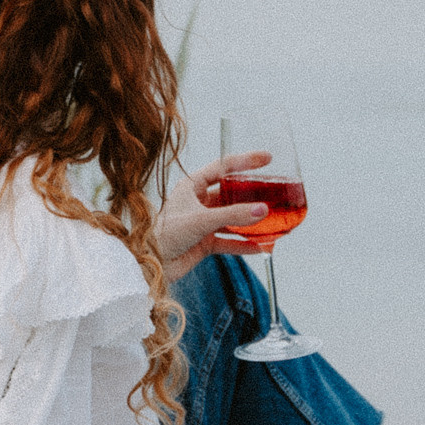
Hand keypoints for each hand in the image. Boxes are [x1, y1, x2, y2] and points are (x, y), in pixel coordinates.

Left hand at [155, 156, 267, 276]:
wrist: (149, 266)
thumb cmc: (163, 236)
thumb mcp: (200, 220)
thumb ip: (232, 215)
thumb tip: (262, 211)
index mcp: (191, 187)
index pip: (223, 168)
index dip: (245, 162)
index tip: (267, 158)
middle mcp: (198, 202)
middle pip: (231, 194)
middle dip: (252, 195)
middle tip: (274, 191)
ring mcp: (202, 223)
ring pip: (232, 218)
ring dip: (250, 221)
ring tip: (272, 220)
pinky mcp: (204, 243)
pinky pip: (229, 241)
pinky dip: (243, 244)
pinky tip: (260, 246)